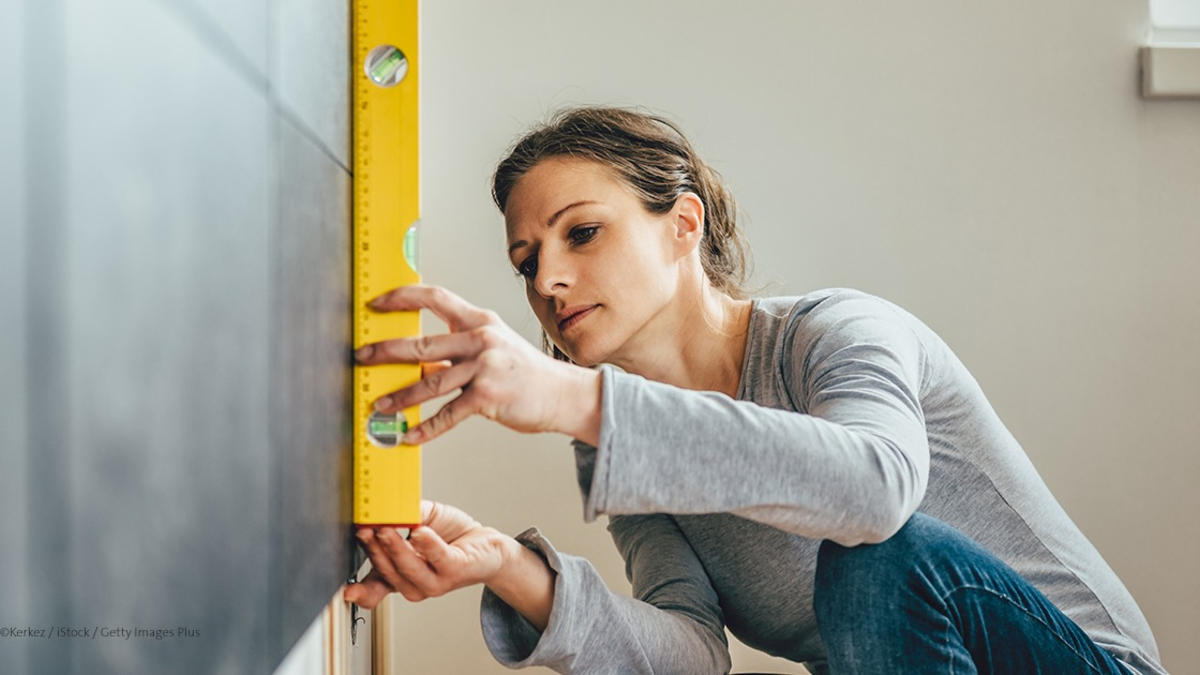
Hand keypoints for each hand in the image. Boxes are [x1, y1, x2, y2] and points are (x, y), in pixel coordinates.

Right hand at [344, 500, 505, 609]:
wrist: (483, 544)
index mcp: (398, 574)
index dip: (359, 592)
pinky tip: (420, 531)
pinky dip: (427, 544)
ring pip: (408, 568)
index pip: (373, 588)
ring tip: (386, 527)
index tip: (346, 591)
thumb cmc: (448, 536)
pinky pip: (438, 558)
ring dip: (395, 547)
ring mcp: (434, 581)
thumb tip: (383, 507)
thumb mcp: (417, 524)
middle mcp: (413, 584)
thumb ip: (400, 518)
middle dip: (374, 549)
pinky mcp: (454, 570)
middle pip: (387, 570)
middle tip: (365, 528)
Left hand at [354, 284, 600, 444]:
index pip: (434, 298)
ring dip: (401, 397)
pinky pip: (448, 414)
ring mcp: (485, 368)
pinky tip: (409, 435)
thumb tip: (418, 361)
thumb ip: (460, 348)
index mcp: (480, 320)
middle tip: (362, 357)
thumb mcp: (495, 347)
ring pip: (430, 383)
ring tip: (381, 405)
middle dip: (386, 351)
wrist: (562, 394)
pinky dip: (426, 428)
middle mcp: (481, 339)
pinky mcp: (488, 397)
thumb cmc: (525, 374)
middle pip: (422, 343)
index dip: (402, 297)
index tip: (376, 303)